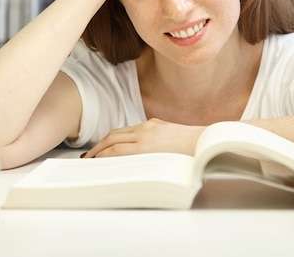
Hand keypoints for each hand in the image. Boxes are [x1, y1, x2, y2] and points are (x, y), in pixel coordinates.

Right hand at [83, 118, 205, 157]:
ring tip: (97, 150)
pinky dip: (119, 136)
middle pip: (112, 139)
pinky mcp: (155, 122)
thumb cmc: (189, 160)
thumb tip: (124, 171)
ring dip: (105, 140)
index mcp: (145, 147)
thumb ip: (141, 169)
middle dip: (97, 148)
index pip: (113, 151)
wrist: (207, 142)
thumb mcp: (162, 169)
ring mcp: (149, 126)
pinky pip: (131, 128)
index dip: (99, 158)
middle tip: (87, 158)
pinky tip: (117, 142)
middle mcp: (144, 134)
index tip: (90, 164)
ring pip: (120, 131)